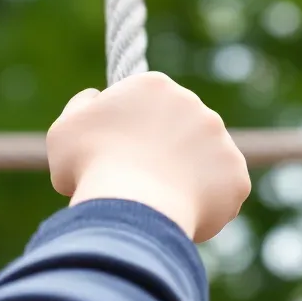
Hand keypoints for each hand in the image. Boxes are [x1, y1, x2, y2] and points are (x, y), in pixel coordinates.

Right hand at [46, 72, 250, 241]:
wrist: (132, 206)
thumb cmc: (92, 167)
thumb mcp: (66, 129)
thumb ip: (82, 106)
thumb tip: (96, 98)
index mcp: (155, 86)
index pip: (147, 104)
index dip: (131, 132)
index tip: (117, 154)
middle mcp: (194, 104)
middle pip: (179, 129)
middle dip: (163, 151)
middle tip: (139, 181)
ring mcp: (220, 140)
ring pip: (203, 160)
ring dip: (186, 176)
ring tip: (158, 201)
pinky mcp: (235, 175)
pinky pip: (222, 191)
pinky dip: (206, 204)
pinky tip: (179, 214)